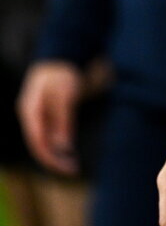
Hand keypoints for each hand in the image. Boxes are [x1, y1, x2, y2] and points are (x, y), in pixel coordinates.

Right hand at [17, 60, 84, 174]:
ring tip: (74, 163)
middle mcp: (31, 116)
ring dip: (57, 153)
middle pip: (40, 145)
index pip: (38, 142)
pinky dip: (59, 143)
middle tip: (74, 169)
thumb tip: (64, 148)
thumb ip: (64, 121)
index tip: (67, 168)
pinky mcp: (46, 115)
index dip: (51, 158)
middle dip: (55, 159)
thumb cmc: (62, 73)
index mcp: (30, 112)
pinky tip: (70, 150)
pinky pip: (50, 134)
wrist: (61, 55)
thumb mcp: (66, 95)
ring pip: (45, 141)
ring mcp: (37, 116)